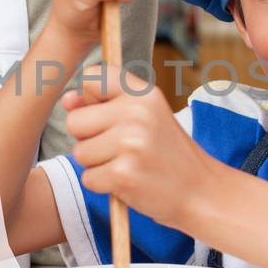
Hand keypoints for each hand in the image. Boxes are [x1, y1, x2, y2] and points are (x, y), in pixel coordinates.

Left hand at [62, 63, 215, 227]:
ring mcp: (131, 143)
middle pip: (75, 120)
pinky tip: (128, 181)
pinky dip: (103, 185)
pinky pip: (88, 178)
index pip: (92, 77)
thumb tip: (67, 100)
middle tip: (120, 148)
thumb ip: (104, 102)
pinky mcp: (124, 174)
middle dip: (89, 139)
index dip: (91, 100)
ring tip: (127, 164)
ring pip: (79, 152)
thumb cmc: (167, 153)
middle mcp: (137, 113)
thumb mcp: (145, 116)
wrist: (200, 190)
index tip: (110, 116)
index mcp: (143, 93)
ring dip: (96, 164)